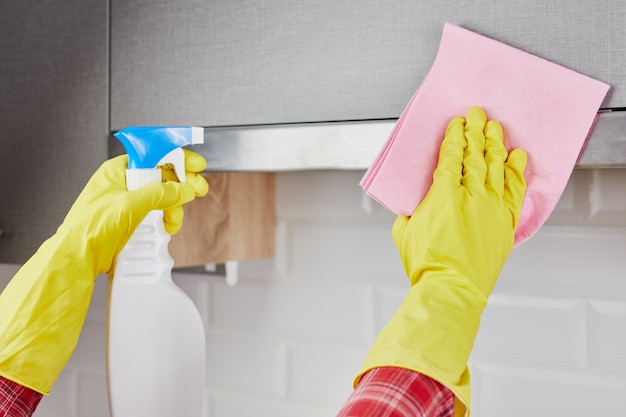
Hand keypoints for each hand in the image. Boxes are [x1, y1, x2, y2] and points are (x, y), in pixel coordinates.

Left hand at [58, 148, 208, 274]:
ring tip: (174, 220)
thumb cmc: (90, 229)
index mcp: (118, 171)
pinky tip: (166, 227)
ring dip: (174, 208)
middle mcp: (122, 183)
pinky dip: (165, 220)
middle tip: (197, 190)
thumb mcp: (130, 205)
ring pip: (161, 197)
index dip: (177, 159)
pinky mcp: (130, 220)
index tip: (196, 165)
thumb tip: (183, 189)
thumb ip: (161, 194)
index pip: (154, 155)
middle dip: (180, 186)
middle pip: (161, 177)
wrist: (79, 258)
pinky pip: (155, 213)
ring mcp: (127, 202)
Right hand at [356, 107, 526, 416]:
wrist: (452, 289)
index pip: (452, 155)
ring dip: (495, 143)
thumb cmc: (427, 264)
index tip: (458, 123)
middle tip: (477, 114)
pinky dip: (516, 171)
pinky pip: (514, 189)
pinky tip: (517, 157)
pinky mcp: (505, 221)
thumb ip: (409, 213)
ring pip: (496, 166)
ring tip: (495, 127)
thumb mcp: (403, 233)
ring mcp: (491, 207)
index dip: (455, 136)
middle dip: (476, 130)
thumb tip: (413, 208)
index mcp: (444, 194)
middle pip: (475, 154)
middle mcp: (471, 195)